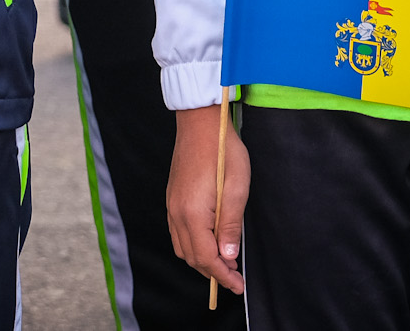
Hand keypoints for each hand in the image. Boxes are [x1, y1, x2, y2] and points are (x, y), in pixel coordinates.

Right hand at [167, 103, 248, 292]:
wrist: (200, 123)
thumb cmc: (223, 152)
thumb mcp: (236, 189)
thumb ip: (231, 226)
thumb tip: (228, 256)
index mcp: (193, 213)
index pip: (206, 258)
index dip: (223, 276)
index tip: (238, 286)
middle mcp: (177, 213)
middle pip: (191, 257)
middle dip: (212, 272)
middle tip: (235, 278)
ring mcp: (171, 205)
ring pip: (182, 247)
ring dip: (201, 260)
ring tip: (224, 262)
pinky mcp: (172, 198)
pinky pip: (178, 233)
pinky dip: (192, 246)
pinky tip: (208, 241)